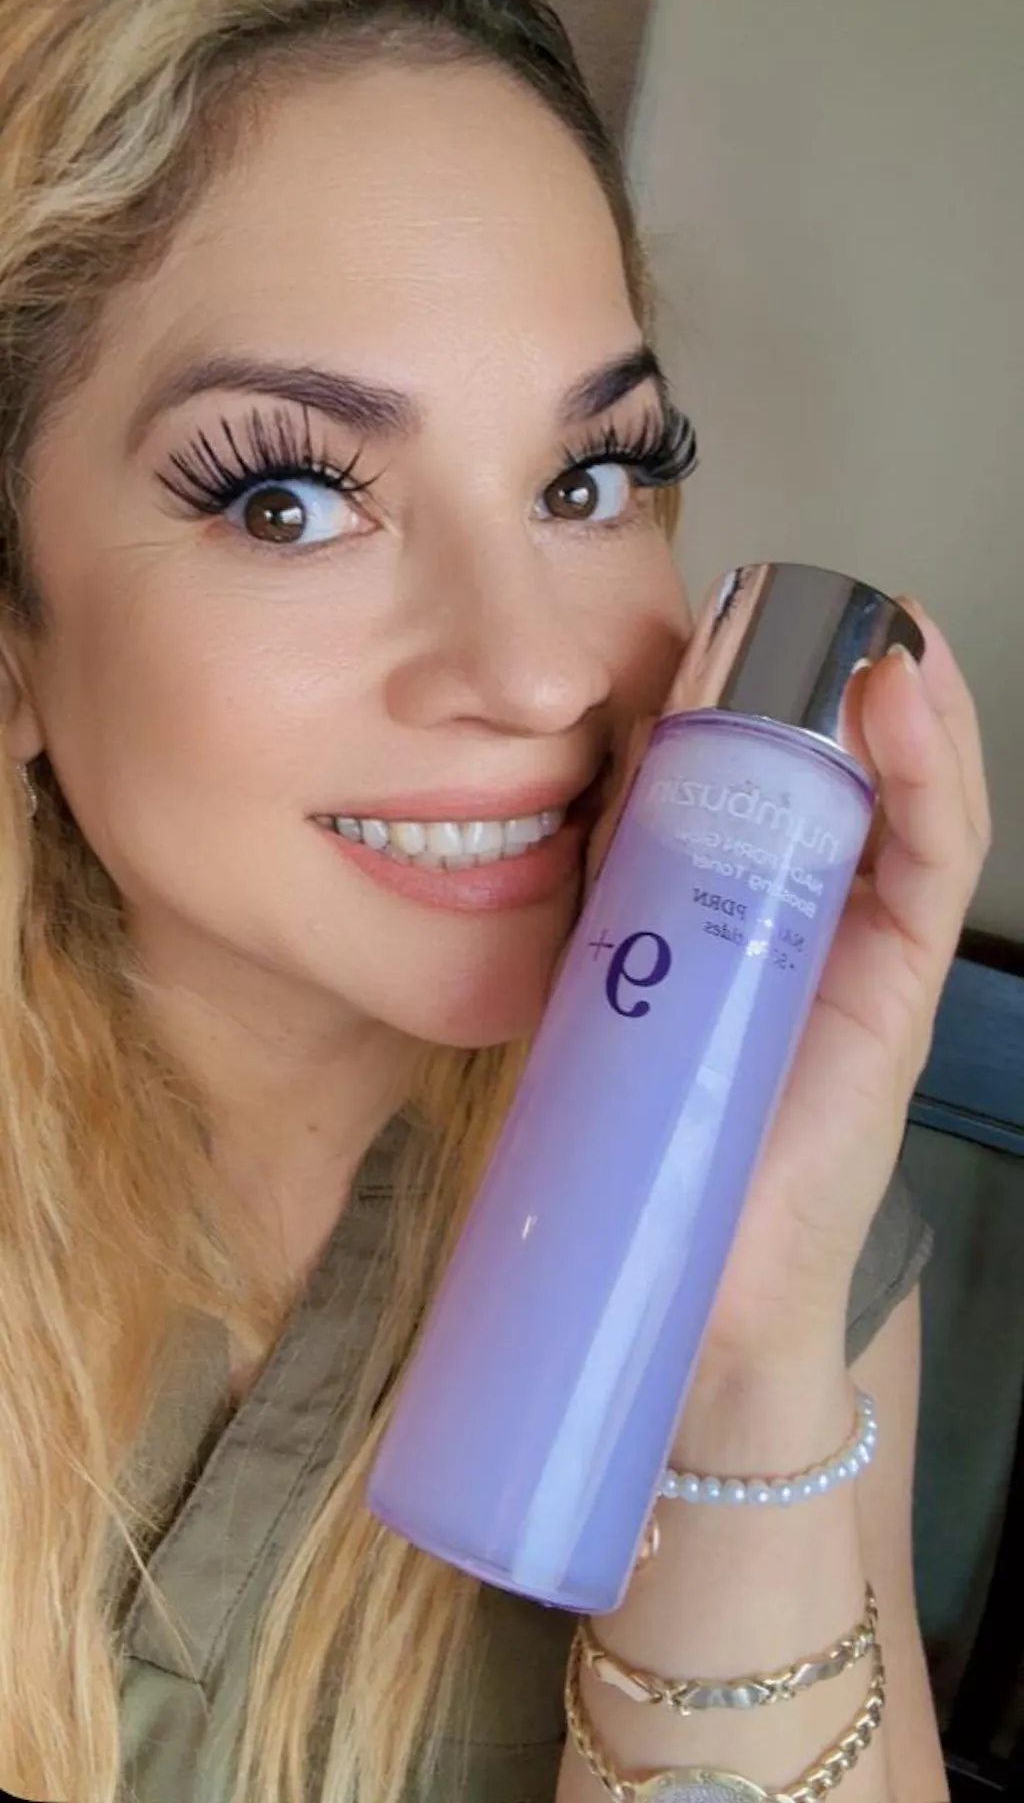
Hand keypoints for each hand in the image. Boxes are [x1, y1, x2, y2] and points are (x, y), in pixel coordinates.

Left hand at [592, 602, 990, 1371]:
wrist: (697, 1279)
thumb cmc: (653, 1135)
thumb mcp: (619, 977)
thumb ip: (616, 891)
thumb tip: (585, 784)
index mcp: (760, 904)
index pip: (789, 777)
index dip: (778, 693)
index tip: (740, 618)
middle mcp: (830, 912)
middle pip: (865, 772)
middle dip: (854, 679)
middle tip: (826, 599)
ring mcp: (874, 944)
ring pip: (919, 797)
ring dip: (911, 703)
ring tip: (889, 625)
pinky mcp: (902, 982)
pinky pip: (930, 857)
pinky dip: (924, 771)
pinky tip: (899, 699)